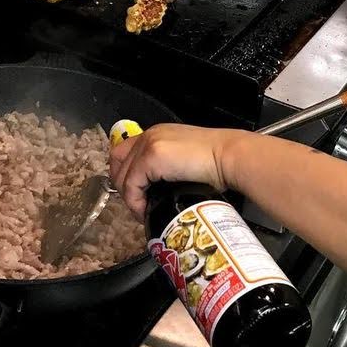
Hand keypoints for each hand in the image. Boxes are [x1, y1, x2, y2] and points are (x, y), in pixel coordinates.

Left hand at [109, 124, 232, 223]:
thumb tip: (157, 190)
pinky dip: (135, 201)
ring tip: (144, 211)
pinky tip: (146, 210)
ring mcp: (149, 144)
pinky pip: (131, 184)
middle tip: (137, 204)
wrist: (229, 156)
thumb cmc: (217, 161)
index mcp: (158, 134)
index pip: (125, 152)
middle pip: (117, 162)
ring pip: (123, 176)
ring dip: (130, 198)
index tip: (134, 193)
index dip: (124, 174)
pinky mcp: (151, 156)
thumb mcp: (186, 159)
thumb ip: (168, 168)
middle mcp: (150, 135)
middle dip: (122, 186)